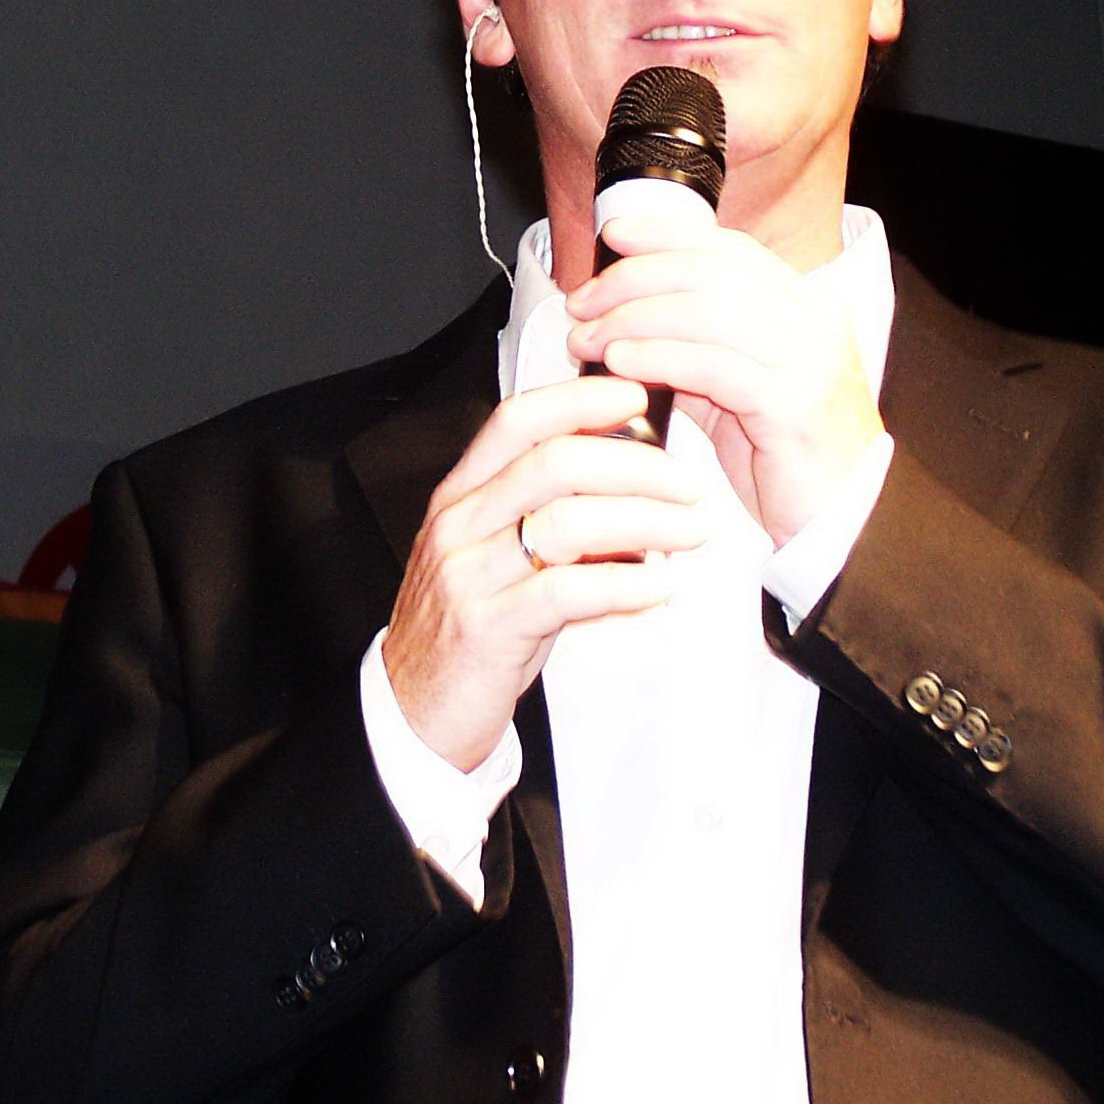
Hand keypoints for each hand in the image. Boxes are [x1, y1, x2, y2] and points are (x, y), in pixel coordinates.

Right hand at [382, 375, 706, 771]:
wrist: (415, 706)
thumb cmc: (470, 624)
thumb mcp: (498, 553)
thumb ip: (549, 512)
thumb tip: (632, 477)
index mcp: (462, 495)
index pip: (518, 421)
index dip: (578, 400)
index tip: (634, 396)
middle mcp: (460, 525)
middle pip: (553, 464)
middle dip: (634, 466)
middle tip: (684, 483)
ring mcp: (469, 575)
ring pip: (566, 523)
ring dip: (644, 522)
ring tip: (687, 531)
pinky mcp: (486, 628)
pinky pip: (565, 593)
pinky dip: (623, 585)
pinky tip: (657, 587)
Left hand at [563, 214, 883, 545]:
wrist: (844, 521)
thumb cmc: (785, 457)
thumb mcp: (734, 390)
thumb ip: (692, 348)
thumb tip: (620, 321)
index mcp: (805, 304)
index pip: (728, 248)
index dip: (666, 235)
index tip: (613, 237)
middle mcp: (813, 320)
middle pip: (708, 272)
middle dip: (634, 280)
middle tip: (582, 304)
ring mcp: (808, 358)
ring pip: (706, 311)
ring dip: (633, 318)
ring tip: (588, 337)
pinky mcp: (793, 404)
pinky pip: (712, 365)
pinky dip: (658, 356)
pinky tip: (621, 362)